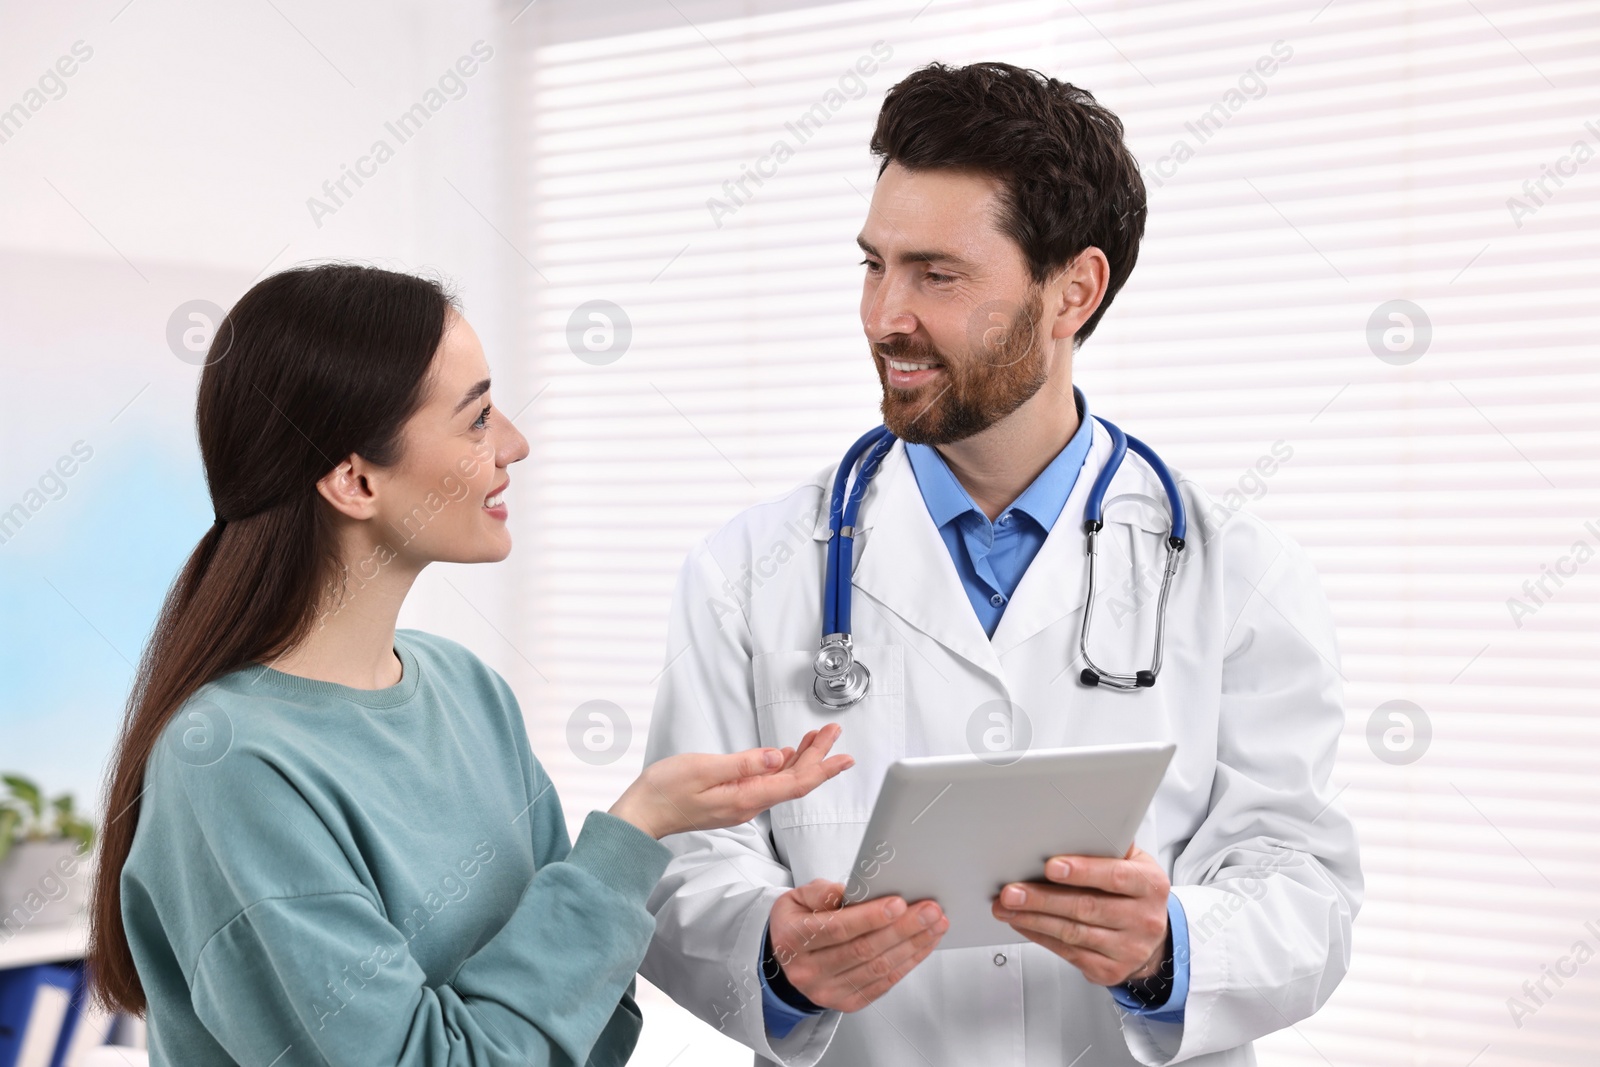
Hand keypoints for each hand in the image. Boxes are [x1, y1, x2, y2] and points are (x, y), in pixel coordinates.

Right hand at [609, 723, 853, 838]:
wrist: (641, 814)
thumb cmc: (664, 791)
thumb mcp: (703, 768)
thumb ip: (743, 762)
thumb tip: (779, 756)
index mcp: (745, 797)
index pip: (796, 783)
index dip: (823, 768)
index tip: (843, 754)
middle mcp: (749, 804)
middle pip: (794, 781)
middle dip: (818, 756)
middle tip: (833, 732)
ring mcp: (741, 803)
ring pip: (782, 781)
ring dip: (803, 759)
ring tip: (818, 737)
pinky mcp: (732, 799)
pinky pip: (767, 782)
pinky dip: (782, 765)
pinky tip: (787, 754)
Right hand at [768, 879, 947, 1011]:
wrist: (786, 957)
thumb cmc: (798, 921)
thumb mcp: (798, 897)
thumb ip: (823, 893)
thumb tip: (852, 892)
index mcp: (793, 940)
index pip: (836, 929)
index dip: (870, 917)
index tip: (899, 904)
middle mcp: (808, 971)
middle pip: (863, 950)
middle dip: (902, 929)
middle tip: (930, 911)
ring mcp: (827, 991)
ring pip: (878, 969)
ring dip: (912, 946)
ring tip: (935, 925)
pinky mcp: (846, 1003)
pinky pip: (883, 983)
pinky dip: (908, 963)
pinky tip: (923, 944)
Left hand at [989, 845, 1170, 985]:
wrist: (1152, 940)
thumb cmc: (1135, 893)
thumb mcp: (1134, 864)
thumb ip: (1109, 846)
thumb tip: (1073, 824)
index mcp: (1150, 885)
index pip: (1115, 876)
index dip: (1083, 871)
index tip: (1051, 867)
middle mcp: (1143, 919)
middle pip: (1087, 907)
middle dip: (1043, 898)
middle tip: (1012, 891)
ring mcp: (1128, 948)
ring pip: (1073, 933)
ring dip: (1034, 918)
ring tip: (1007, 907)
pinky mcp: (1110, 970)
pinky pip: (1068, 952)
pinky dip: (1040, 936)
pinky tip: (1023, 923)